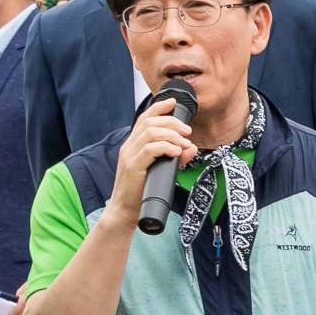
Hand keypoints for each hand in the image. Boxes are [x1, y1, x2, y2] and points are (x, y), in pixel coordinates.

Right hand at [105, 97, 196, 224]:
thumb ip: (175, 158)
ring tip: (184, 143)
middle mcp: (129, 147)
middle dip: (172, 122)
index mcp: (133, 145)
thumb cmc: (141, 192)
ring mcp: (129, 156)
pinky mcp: (133, 167)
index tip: (173, 103)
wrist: (124, 211)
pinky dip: (166, 147)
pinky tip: (176, 151)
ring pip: (150, 132)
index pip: (144, 118)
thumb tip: (191, 147)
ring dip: (172, 134)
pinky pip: (150, 149)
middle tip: (188, 131)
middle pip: (150, 121)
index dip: (158, 107)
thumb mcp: (160, 171)